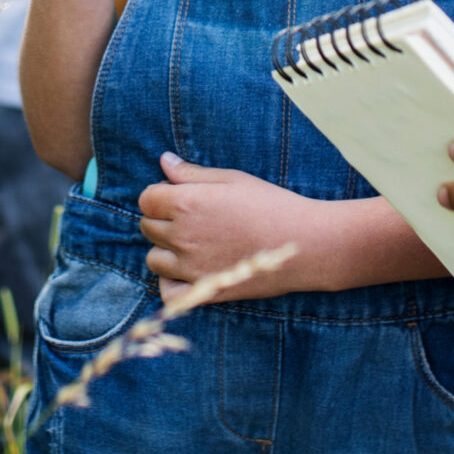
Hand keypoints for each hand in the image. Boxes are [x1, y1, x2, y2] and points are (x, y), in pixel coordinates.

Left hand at [139, 153, 322, 303]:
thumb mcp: (232, 180)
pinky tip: (186, 272)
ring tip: (192, 244)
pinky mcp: (205, 290)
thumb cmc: (272, 204)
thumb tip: (163, 161)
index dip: (160, 196)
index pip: (146, 199)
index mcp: (186, 203)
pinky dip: (170, 284)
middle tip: (192, 218)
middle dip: (162, 219)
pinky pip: (167, 292)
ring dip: (166, 250)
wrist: (306, 243)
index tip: (180, 197)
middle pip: (147, 227)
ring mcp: (192, 267)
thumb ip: (192, 173)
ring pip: (154, 259)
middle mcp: (183, 235)